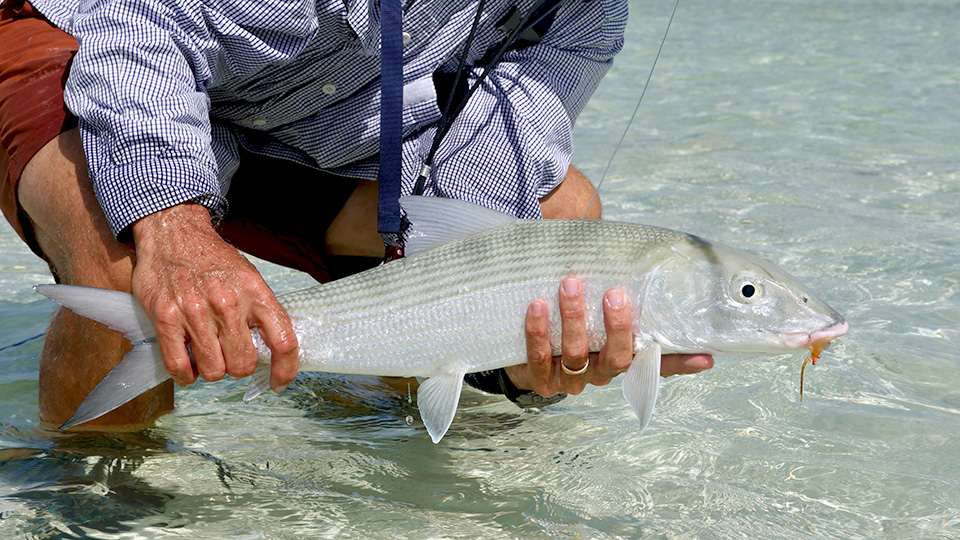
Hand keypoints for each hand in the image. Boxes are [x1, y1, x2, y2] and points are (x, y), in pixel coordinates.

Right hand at [130, 203, 298, 391]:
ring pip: (213, 370)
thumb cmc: (213, 260)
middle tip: (231, 355)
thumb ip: (260, 311)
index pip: (283, 341)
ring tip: (209, 354)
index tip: (279, 383)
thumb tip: (273, 350)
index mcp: (256, 292)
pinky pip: (178, 366)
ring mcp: (195, 311)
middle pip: (243, 364)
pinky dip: (185, 375)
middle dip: (239, 368)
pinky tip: (189, 366)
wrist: (173, 232)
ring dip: (212, 370)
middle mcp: (228, 302)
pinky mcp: (165, 317)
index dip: (286, 370)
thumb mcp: (249, 277)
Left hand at [506, 276, 713, 395]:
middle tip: (614, 293)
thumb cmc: (566, 322)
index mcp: (620, 357)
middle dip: (616, 326)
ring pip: (577, 355)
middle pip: (617, 358)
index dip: (681, 363)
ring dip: (574, 319)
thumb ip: (615, 291)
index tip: (705, 356)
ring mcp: (570, 379)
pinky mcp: (541, 380)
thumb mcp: (593, 309)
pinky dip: (539, 331)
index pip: (656, 362)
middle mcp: (600, 372)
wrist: (522, 354)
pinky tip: (538, 306)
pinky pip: (540, 357)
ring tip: (570, 286)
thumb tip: (638, 256)